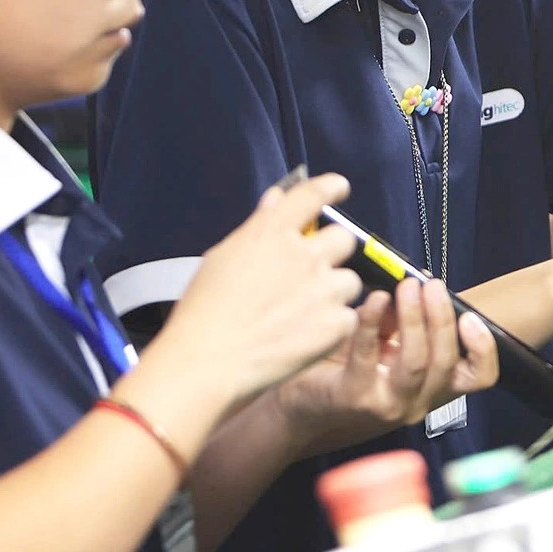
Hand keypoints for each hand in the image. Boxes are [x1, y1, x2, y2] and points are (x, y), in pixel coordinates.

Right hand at [154, 174, 363, 404]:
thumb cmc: (202, 312)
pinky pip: (349, 317)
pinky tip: (306, 336)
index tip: (339, 188)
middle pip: (344, 238)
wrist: (206, 364)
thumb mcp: (222, 257)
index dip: (331, 187)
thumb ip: (257, 226)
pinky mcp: (334, 324)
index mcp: (271, 232)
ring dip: (334, 292)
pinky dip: (333, 326)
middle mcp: (303, 254)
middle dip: (333, 252)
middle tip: (313, 272)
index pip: (313, 194)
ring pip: (350, 281)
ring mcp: (322, 289)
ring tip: (304, 313)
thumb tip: (275, 200)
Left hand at [273, 279, 498, 456]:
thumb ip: (405, 321)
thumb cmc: (351, 367)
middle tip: (430, 285)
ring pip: (416, 363)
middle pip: (446, 362)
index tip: (469, 316)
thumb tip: (414, 284)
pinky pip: (368, 356)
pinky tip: (373, 300)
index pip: (478, 377)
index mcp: (434, 386)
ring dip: (414, 319)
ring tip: (407, 287)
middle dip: (441, 317)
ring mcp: (388, 404)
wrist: (304, 404)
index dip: (483, 349)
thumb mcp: (389, 344)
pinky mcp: (356, 397)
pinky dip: (373, 322)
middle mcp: (418, 402)